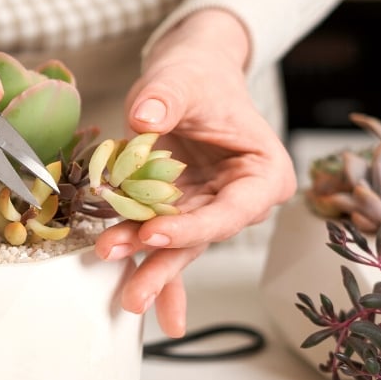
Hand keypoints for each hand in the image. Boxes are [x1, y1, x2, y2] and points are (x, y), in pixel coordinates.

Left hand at [95, 10, 297, 336]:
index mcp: (263, 174)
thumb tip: (143, 117)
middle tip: (134, 293)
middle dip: (164, 263)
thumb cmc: (199, 76)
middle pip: (201, 238)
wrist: (192, 75)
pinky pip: (162, 242)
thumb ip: (166, 97)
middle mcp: (241, 200)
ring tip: (117, 282)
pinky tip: (142, 304)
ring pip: (176, 244)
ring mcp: (208, 208)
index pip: (229, 211)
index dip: (191, 227)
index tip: (152, 233)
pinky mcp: (179, 211)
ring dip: (144, 262)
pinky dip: (146, 265)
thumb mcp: (184, 78)